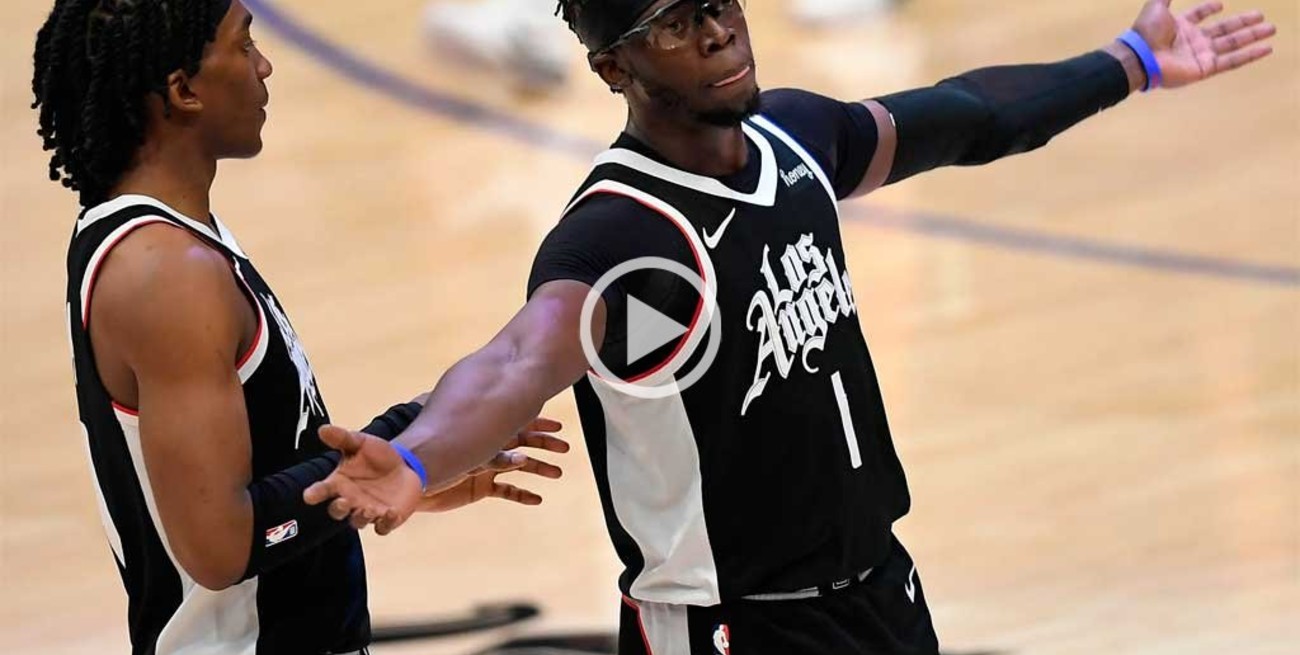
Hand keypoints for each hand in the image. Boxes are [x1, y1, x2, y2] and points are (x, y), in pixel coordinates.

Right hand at [303, 425, 421, 534]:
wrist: (405, 466)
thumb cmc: (377, 456)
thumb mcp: (361, 443)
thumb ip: (343, 438)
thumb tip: (323, 429)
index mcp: (339, 482)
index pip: (322, 490)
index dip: (315, 494)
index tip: (309, 496)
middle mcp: (350, 500)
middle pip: (337, 511)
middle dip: (338, 509)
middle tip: (343, 501)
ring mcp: (368, 511)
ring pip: (358, 522)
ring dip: (361, 518)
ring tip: (368, 509)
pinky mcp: (386, 519)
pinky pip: (383, 527)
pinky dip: (385, 523)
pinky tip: (391, 512)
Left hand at [418, 418, 569, 512]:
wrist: (407, 475)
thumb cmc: (421, 444)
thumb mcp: (441, 420)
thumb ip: (456, 406)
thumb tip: (468, 385)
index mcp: (482, 428)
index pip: (515, 423)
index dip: (537, 424)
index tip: (557, 426)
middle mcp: (487, 446)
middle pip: (523, 443)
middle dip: (544, 444)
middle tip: (564, 448)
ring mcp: (486, 467)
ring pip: (520, 467)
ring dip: (538, 469)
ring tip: (557, 473)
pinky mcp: (480, 488)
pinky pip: (506, 492)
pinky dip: (521, 495)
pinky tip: (537, 498)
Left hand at [1131, 0, 1274, 87]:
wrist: (1141, 57)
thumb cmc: (1147, 32)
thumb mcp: (1157, 6)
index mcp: (1180, 26)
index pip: (1198, 15)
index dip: (1208, 8)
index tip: (1221, 4)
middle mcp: (1193, 40)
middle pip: (1224, 29)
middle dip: (1243, 23)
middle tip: (1262, 16)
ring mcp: (1200, 55)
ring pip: (1232, 44)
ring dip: (1252, 36)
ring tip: (1271, 29)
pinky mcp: (1205, 68)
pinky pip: (1231, 61)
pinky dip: (1249, 55)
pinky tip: (1265, 49)